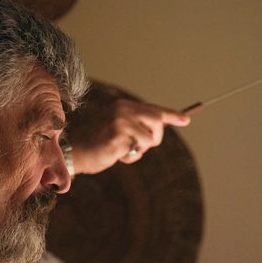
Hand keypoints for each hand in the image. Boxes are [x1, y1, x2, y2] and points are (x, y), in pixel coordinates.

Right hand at [69, 98, 190, 174]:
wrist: (75, 152)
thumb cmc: (98, 143)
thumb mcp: (119, 130)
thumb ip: (137, 126)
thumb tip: (162, 127)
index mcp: (122, 106)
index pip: (153, 109)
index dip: (172, 115)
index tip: (186, 119)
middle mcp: (122, 109)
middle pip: (157, 120)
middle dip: (156, 137)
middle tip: (142, 146)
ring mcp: (119, 121)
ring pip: (150, 138)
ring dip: (141, 150)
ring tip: (124, 150)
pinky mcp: (117, 136)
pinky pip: (139, 149)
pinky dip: (132, 157)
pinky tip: (118, 155)